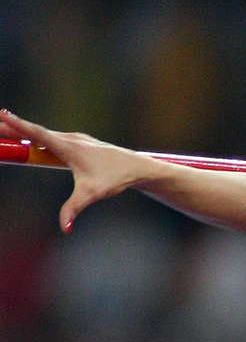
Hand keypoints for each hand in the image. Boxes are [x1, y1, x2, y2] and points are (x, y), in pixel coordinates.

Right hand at [0, 108, 147, 233]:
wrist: (136, 167)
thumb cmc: (115, 178)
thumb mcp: (92, 194)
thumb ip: (74, 209)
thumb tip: (64, 227)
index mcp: (69, 147)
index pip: (37, 134)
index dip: (18, 125)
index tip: (2, 115)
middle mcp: (70, 139)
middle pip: (36, 132)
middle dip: (14, 127)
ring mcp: (75, 139)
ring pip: (45, 134)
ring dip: (25, 131)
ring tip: (5, 129)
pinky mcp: (79, 143)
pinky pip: (53, 138)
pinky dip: (38, 136)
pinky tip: (30, 138)